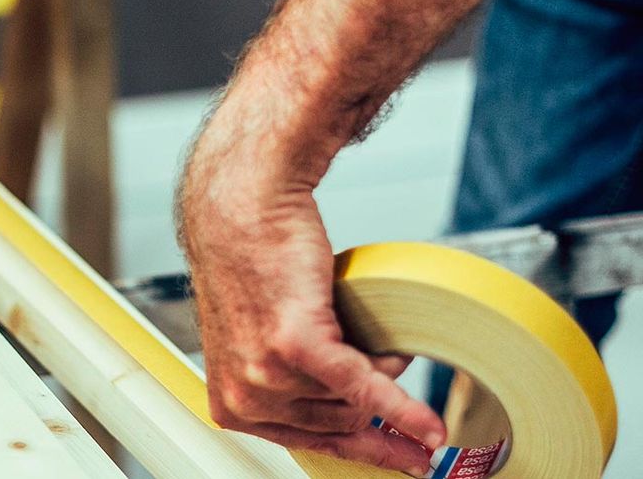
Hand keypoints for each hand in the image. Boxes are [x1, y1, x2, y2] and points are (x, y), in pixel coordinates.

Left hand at [178, 118, 445, 474]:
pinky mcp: (296, 346)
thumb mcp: (259, 340)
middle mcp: (244, 398)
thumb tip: (347, 417)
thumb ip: (284, 384)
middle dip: (371, 394)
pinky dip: (403, 409)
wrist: (243, 210)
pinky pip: (363, 389)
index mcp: (231, 404)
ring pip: (355, 398)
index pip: (311, 443)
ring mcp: (267, 375)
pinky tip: (431, 427)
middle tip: (388, 363)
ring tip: (369, 331)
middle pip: (340, 421)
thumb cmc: (254, 264)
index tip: (406, 459)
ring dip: (380, 367)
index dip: (366, 450)